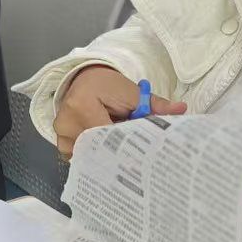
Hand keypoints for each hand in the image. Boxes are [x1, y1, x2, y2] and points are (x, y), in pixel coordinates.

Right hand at [54, 65, 186, 157]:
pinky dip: (94, 157)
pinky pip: (80, 157)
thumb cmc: (108, 85)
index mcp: (82, 106)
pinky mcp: (61, 140)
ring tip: (123, 157)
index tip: (144, 155)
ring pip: (88, 157)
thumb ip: (154, 105)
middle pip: (97, 150)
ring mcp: (61, 133)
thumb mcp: (132, 92)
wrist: (86, 79)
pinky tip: (107, 157)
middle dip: (117, 156)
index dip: (126, 148)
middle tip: (139, 162)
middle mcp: (66, 121)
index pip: (107, 136)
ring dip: (105, 158)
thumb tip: (181, 110)